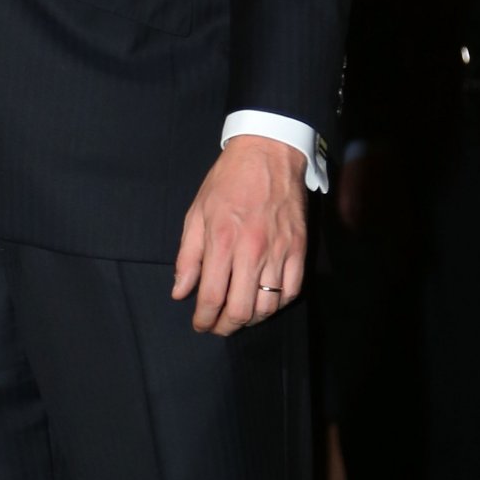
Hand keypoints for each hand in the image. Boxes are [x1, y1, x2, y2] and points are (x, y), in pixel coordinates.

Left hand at [172, 135, 306, 334]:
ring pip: (268, 306)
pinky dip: (277, 304)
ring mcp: (279, 252)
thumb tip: (180, 292)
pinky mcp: (299, 249)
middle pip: (242, 310)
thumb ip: (188, 256)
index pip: (212, 296)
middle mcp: (252, 250)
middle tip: (217, 326)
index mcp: (222, 240)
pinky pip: (291, 292)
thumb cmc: (227, 181)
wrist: (268, 153)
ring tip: (238, 315)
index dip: (204, 318)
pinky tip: (264, 302)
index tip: (200, 325)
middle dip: (226, 326)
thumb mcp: (197, 212)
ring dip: (251, 319)